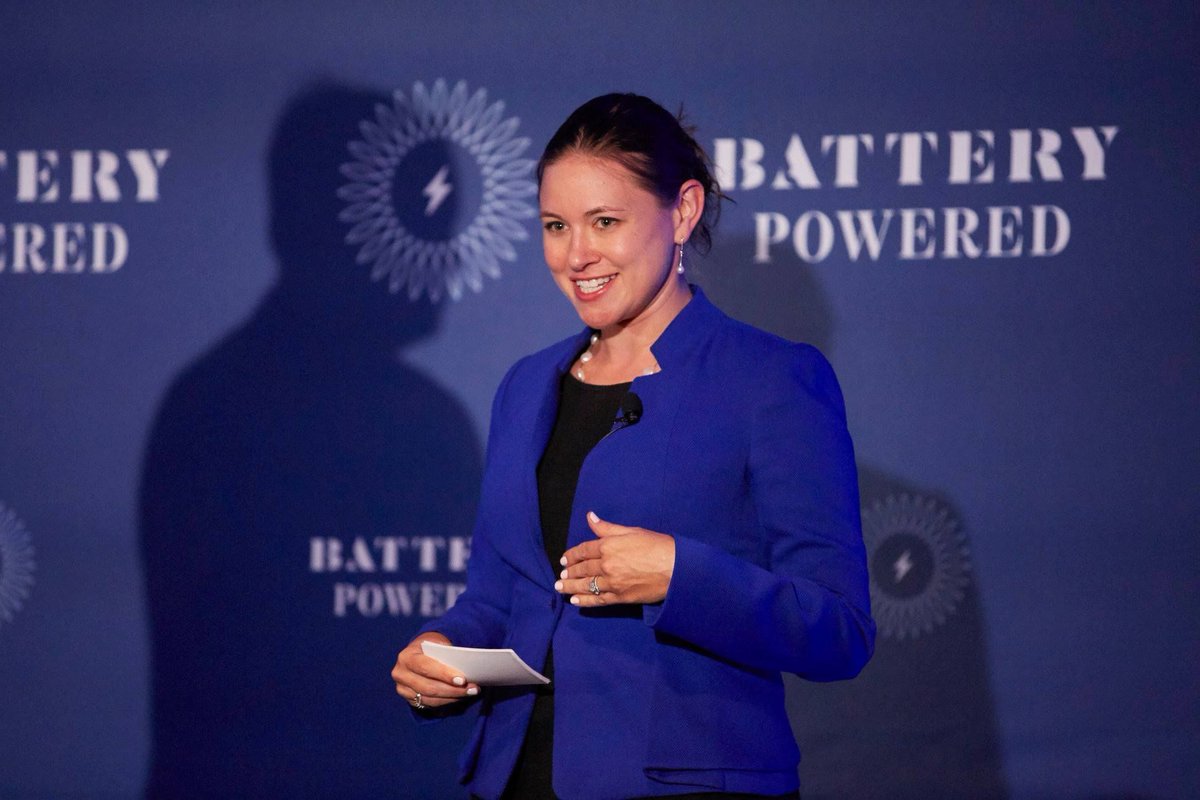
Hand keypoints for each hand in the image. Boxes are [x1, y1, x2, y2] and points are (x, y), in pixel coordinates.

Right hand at [391, 632, 478, 708]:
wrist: (420, 653)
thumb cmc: (433, 647)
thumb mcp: (438, 644)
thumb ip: (449, 654)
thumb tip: (468, 666)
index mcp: (406, 656)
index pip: (425, 667)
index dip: (444, 674)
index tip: (463, 680)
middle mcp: (401, 674)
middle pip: (428, 687)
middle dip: (453, 689)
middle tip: (473, 688)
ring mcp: (402, 689)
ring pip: (430, 698)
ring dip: (453, 697)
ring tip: (471, 692)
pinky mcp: (409, 699)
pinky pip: (430, 704)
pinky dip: (447, 701)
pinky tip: (460, 697)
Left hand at [556, 511, 674, 606]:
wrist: (675, 568)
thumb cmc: (657, 545)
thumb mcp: (631, 531)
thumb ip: (607, 527)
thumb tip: (590, 517)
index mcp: (608, 546)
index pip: (583, 550)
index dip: (571, 555)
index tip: (564, 560)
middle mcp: (606, 564)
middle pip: (582, 569)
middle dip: (569, 572)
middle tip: (561, 576)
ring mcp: (612, 583)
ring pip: (586, 585)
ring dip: (570, 587)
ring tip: (560, 588)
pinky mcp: (620, 597)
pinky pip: (597, 600)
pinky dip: (585, 601)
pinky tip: (575, 601)